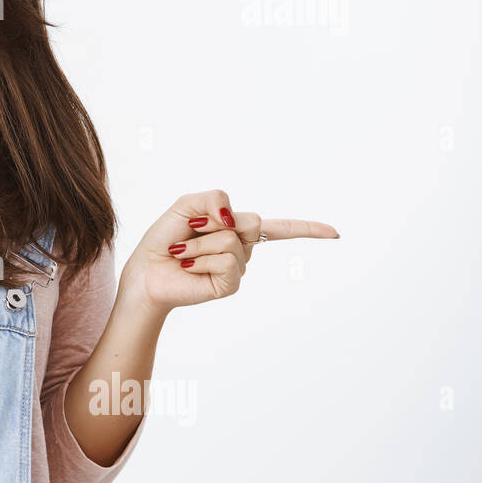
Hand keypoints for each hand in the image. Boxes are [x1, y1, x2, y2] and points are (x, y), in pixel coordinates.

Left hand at [118, 188, 339, 314]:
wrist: (146, 270)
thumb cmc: (165, 238)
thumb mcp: (186, 204)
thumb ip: (214, 199)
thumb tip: (234, 219)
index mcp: (235, 228)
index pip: (277, 226)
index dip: (307, 228)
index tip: (335, 233)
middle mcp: (242, 247)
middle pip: (251, 221)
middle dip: (214, 222)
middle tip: (191, 233)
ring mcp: (238, 266)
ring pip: (231, 240)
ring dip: (200, 244)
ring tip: (184, 253)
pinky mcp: (230, 283)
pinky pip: (224, 260)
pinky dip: (200, 258)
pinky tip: (188, 266)